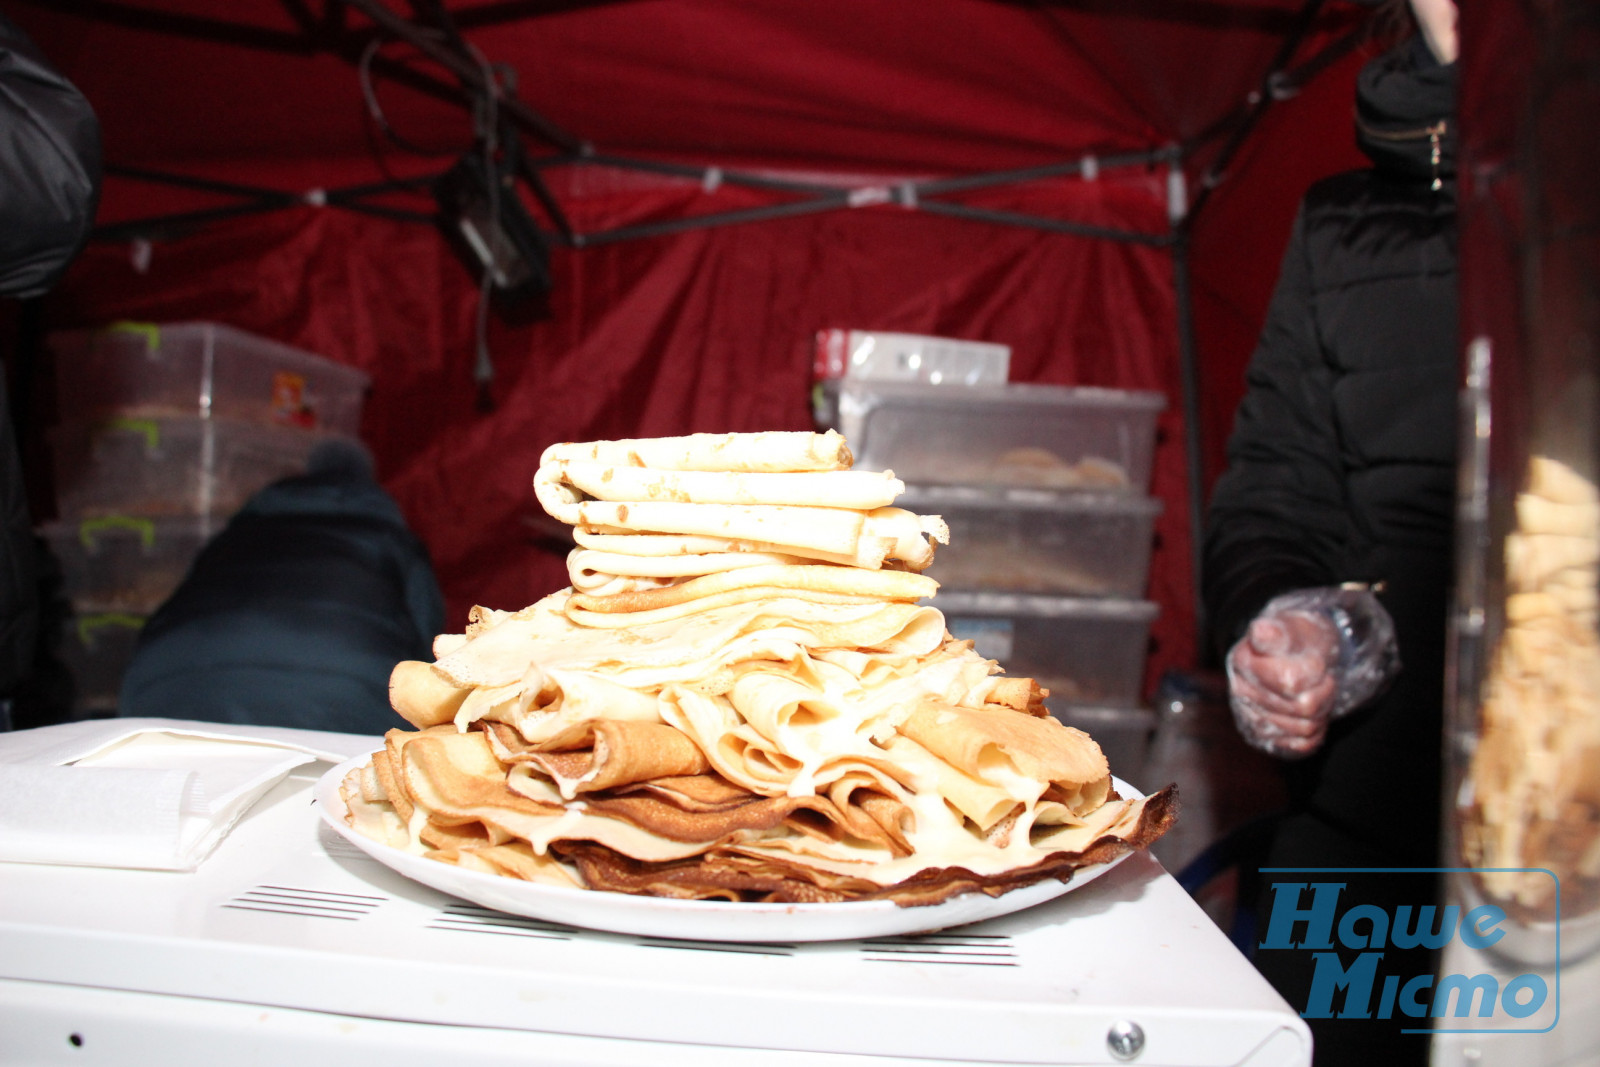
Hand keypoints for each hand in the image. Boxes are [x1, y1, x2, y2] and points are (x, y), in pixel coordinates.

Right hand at [1226, 609, 1338, 756]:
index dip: (1316, 673)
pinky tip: (1311, 713)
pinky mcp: (1263, 738)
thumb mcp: (1292, 629)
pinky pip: (1301, 745)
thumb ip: (1278, 633)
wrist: (1297, 656)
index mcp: (1244, 661)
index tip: (1316, 661)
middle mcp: (1241, 692)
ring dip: (1321, 711)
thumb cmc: (1297, 641)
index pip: (1292, 682)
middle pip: (1302, 708)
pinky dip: (1316, 731)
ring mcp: (1250, 717)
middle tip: (1322, 679)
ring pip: (1305, 728)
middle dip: (1323, 692)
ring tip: (1316, 693)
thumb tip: (1260, 631)